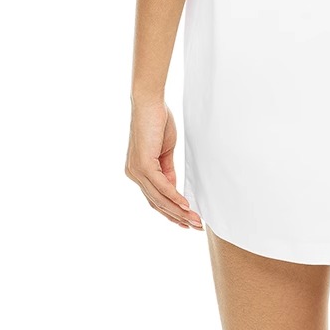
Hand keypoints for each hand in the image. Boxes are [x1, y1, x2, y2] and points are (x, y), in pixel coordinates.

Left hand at [125, 97, 202, 229]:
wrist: (149, 103)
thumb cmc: (157, 122)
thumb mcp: (165, 152)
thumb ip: (167, 171)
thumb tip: (173, 190)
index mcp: (138, 172)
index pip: (155, 199)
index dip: (171, 212)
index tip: (186, 222)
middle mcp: (134, 174)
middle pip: (157, 203)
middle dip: (178, 217)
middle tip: (195, 227)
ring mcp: (136, 171)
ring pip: (159, 199)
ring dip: (179, 211)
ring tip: (195, 221)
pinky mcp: (143, 165)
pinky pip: (161, 187)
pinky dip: (174, 197)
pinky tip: (186, 206)